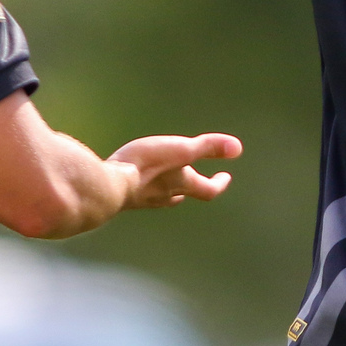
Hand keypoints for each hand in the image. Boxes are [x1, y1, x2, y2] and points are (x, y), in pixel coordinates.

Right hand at [110, 133, 240, 209]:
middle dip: (192, 188)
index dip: (218, 183)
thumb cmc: (146, 166)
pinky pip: (138, 192)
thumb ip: (207, 147)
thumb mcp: (180, 150)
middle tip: (197, 181)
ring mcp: (142, 198)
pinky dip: (143, 186)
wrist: (107, 187)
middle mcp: (163, 194)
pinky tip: (133, 178)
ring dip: (167, 189)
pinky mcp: (122, 195)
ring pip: (160, 196)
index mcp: (181, 184)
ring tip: (167, 181)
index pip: (207, 190)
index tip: (225, 177)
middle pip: (183, 195)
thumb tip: (238, 148)